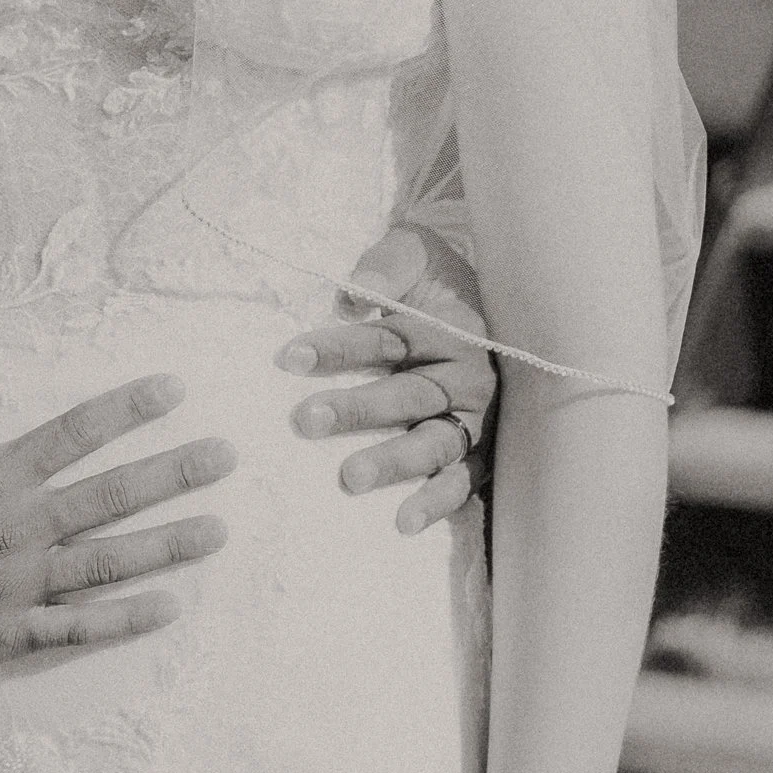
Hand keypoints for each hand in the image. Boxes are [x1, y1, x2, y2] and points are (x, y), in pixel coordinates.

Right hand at [0, 316, 233, 666]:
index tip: (177, 390)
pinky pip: (80, 627)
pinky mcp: (8, 633)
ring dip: (168, 544)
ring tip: (218, 530)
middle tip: (227, 457)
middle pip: (113, 496)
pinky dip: (127, 619)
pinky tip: (171, 605)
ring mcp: (17, 585)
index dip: (132, 407)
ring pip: (110, 561)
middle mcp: (18, 528)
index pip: (79, 431)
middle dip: (176, 473)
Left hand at [275, 225, 497, 534]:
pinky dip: (436, 501)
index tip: (289, 357)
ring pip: (435, 442)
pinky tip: (403, 521)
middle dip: (357, 410)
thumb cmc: (434, 277)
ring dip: (393, 462)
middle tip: (305, 421)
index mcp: (449, 329)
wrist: (483, 294)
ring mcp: (477, 419)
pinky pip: (462, 481)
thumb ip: (384, 265)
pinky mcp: (481, 453)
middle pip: (409, 395)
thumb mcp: (412, 251)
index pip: (388, 339)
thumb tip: (351, 293)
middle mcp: (468, 376)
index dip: (339, 348)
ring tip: (350, 478)